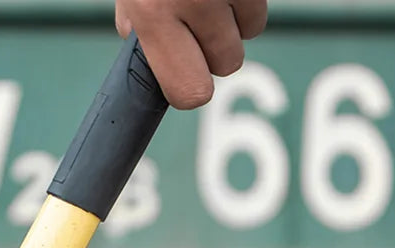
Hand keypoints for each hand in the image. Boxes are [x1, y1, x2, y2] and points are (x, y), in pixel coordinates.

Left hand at [115, 0, 266, 108]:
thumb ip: (135, 8)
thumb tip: (138, 40)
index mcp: (152, 8)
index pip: (188, 91)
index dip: (187, 89)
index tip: (184, 76)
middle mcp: (193, 0)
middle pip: (226, 65)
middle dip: (215, 46)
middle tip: (194, 15)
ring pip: (248, 32)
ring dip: (233, 17)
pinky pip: (258, 8)